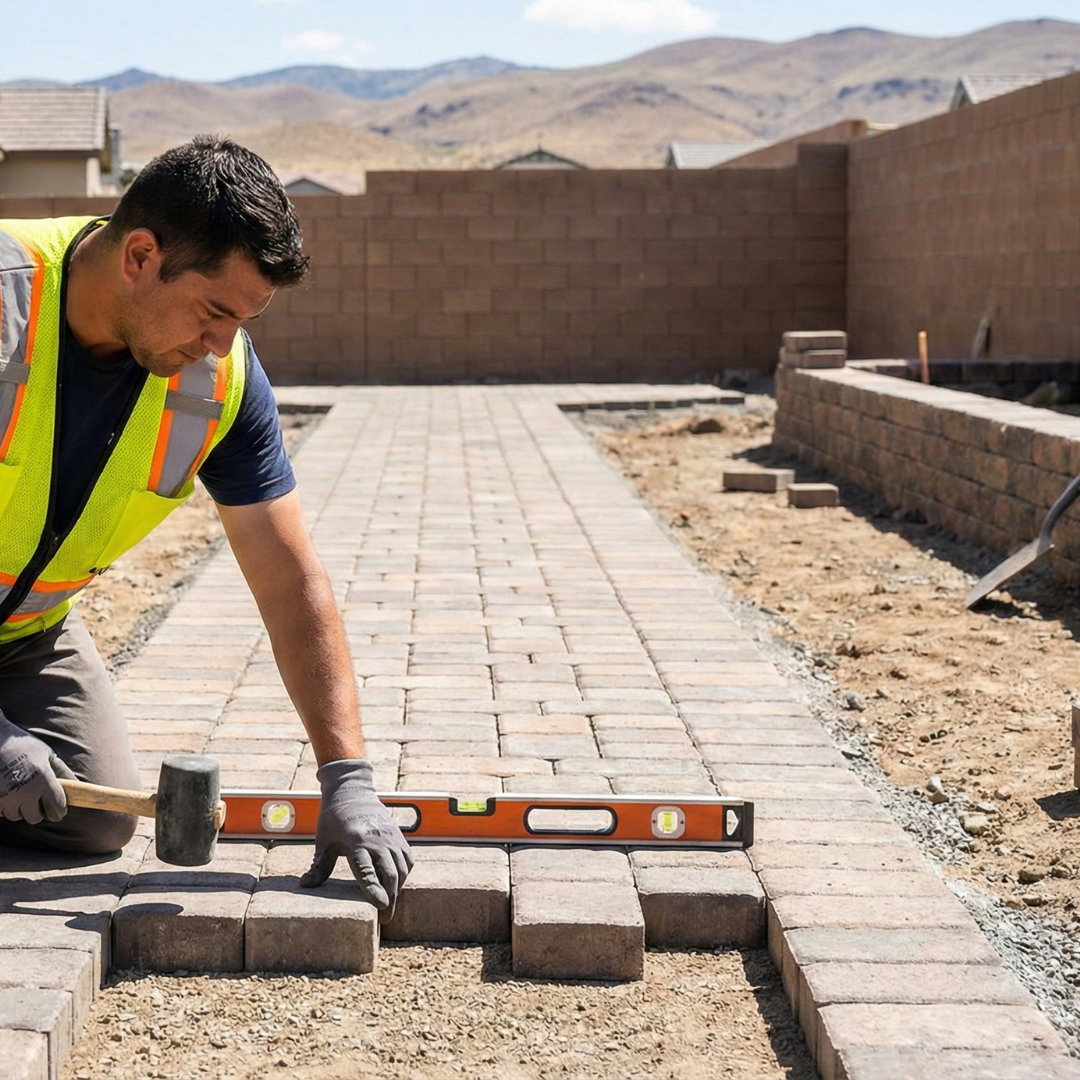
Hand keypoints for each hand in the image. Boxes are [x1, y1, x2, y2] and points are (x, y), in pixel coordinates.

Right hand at [0, 714, 75, 824]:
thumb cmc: (23, 746)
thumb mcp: (47, 754)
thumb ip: (62, 772)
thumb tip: (78, 786)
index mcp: (43, 778)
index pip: (57, 807)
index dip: (59, 811)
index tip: (59, 811)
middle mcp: (25, 791)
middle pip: (35, 818)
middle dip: (38, 812)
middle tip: (36, 802)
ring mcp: (7, 797)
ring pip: (16, 816)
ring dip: (19, 809)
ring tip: (19, 792)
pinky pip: (1, 812)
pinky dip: (4, 806)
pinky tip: (7, 792)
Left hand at [300, 759, 413, 919]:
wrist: (352, 790)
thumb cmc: (334, 817)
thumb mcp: (323, 841)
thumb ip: (318, 866)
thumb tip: (305, 886)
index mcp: (356, 840)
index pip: (368, 870)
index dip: (375, 889)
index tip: (381, 907)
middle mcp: (377, 838)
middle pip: (391, 874)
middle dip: (390, 898)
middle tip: (384, 918)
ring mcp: (390, 836)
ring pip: (402, 869)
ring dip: (398, 889)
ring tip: (390, 904)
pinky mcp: (399, 835)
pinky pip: (408, 859)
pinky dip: (405, 874)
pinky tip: (397, 883)